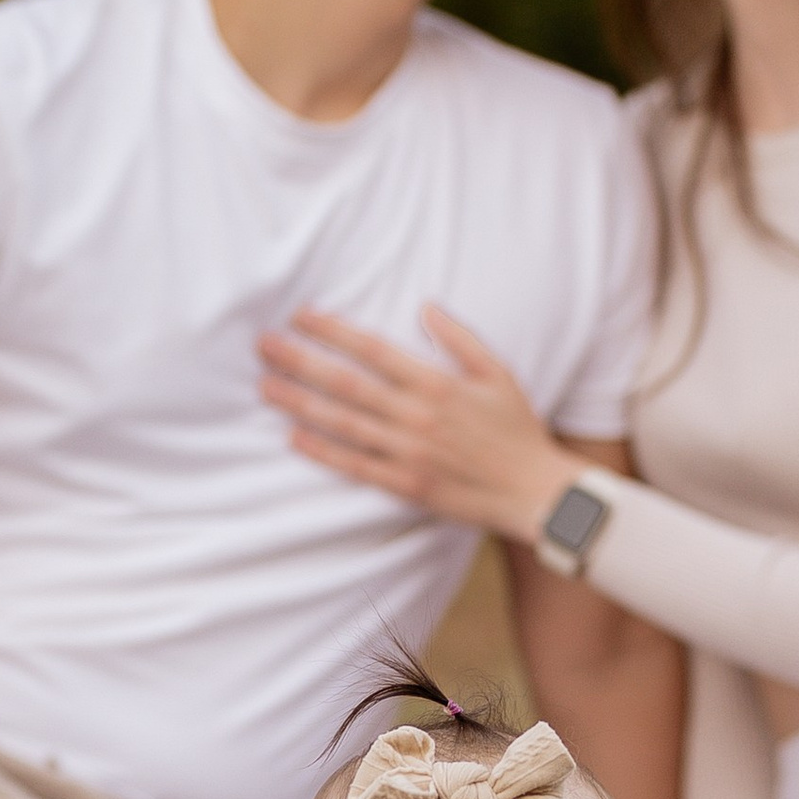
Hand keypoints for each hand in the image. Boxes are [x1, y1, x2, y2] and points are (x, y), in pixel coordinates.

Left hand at [257, 304, 572, 541]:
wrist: (535, 491)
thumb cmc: (518, 429)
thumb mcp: (497, 373)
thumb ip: (459, 338)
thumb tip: (424, 307)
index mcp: (437, 384)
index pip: (372, 349)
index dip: (332, 331)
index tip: (301, 316)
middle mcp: (417, 416)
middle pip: (346, 384)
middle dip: (301, 361)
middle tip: (264, 346)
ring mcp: (409, 452)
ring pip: (343, 423)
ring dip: (300, 403)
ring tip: (266, 386)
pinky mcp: (405, 485)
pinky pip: (355, 466)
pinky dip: (322, 451)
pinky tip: (294, 437)